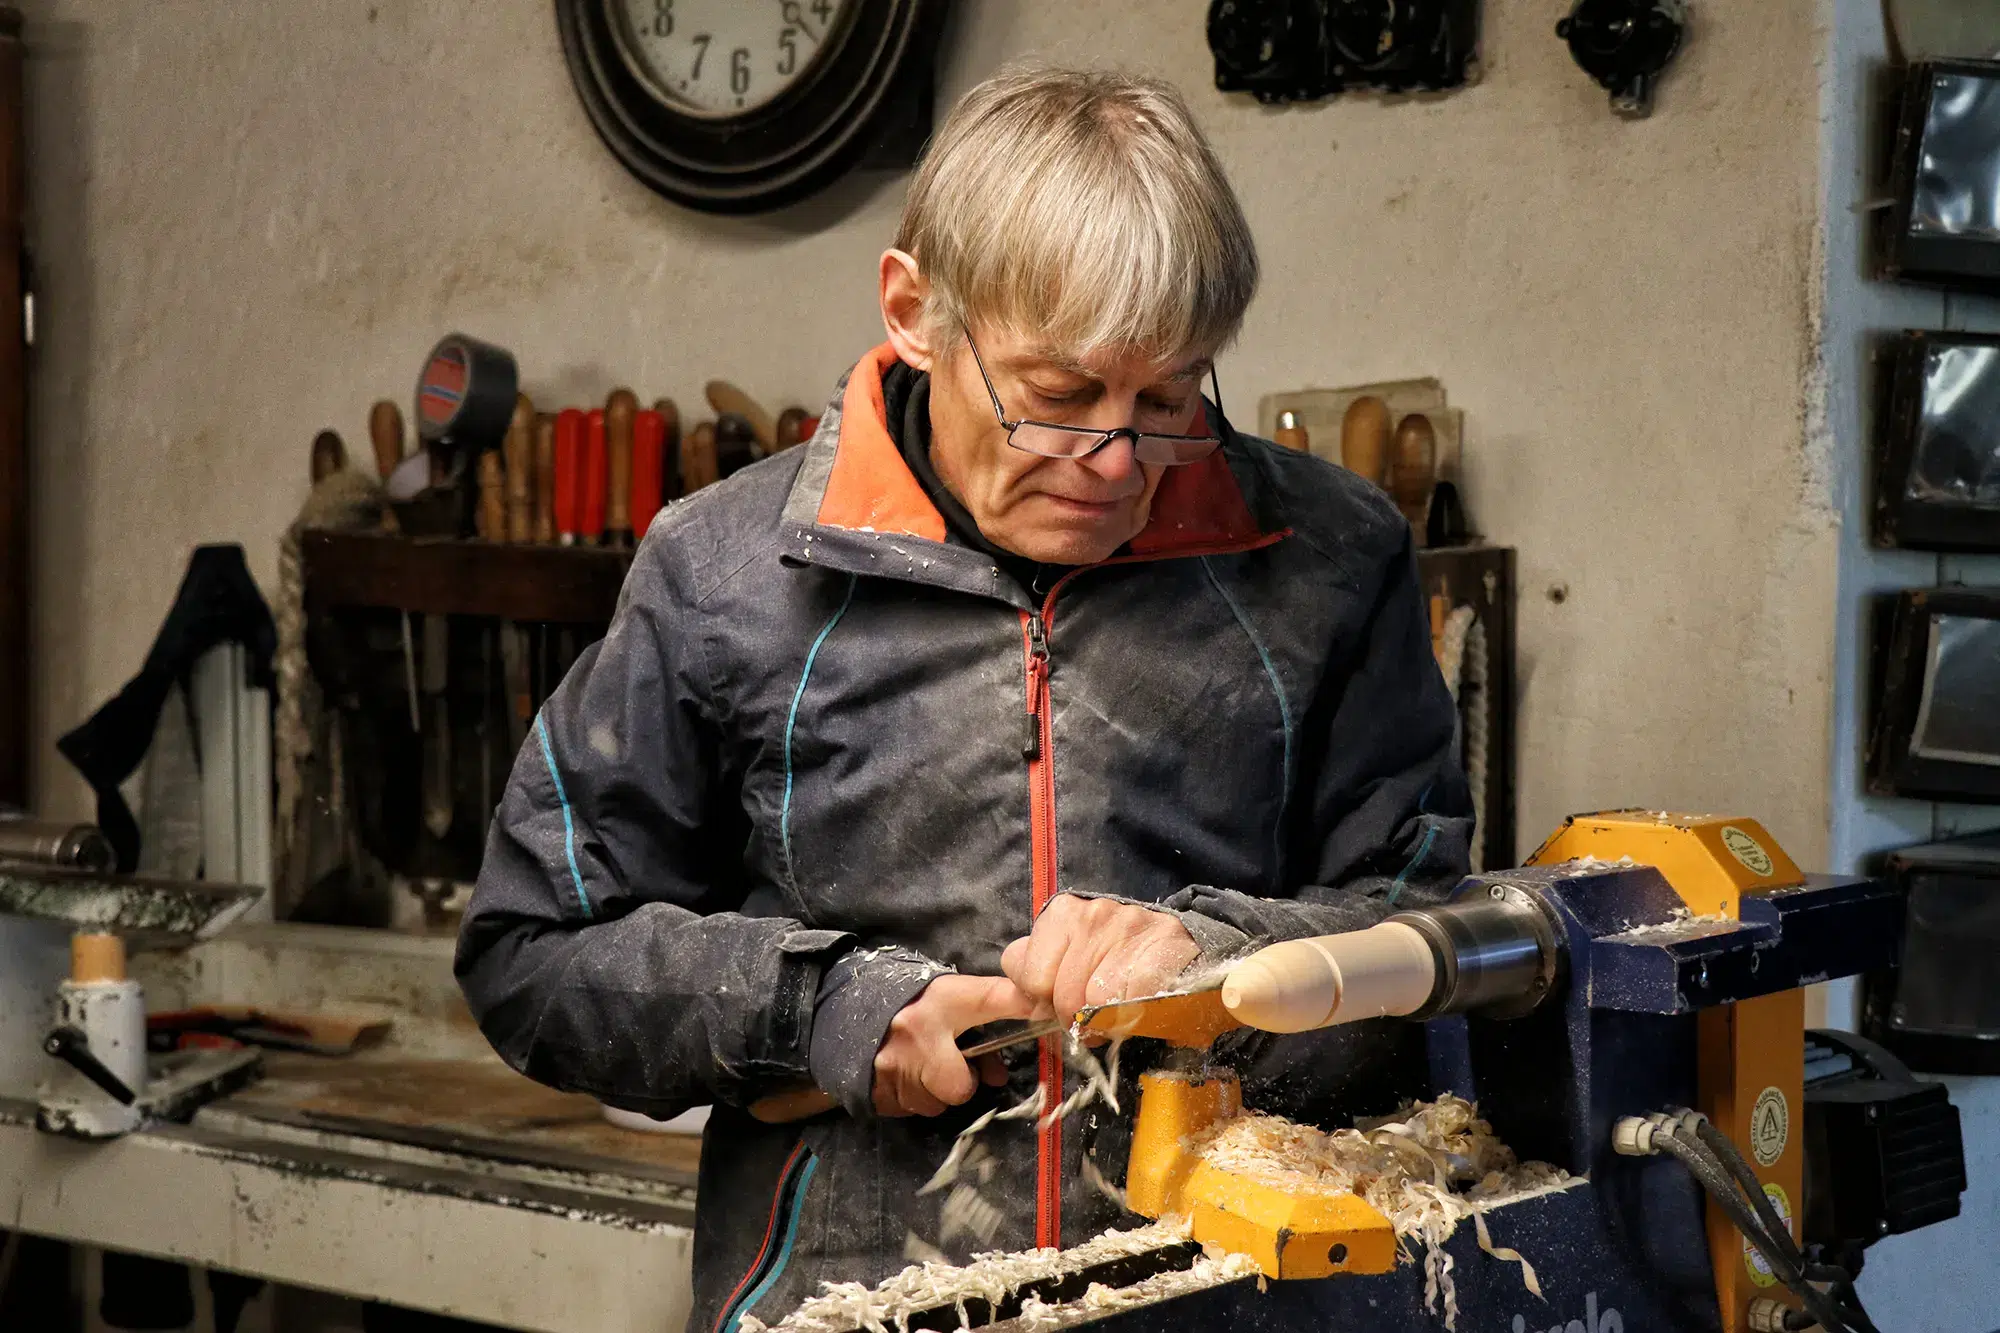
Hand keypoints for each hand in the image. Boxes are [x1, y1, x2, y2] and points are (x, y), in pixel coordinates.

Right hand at [873, 973, 1034, 1117]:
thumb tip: (1000, 1074)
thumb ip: (983, 1027)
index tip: (1045, 1012)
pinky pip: (908, 1110)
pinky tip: (904, 1077)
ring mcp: (892, 1065)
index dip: (1021, 1007)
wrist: (852, 1008)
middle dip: (958, 1084)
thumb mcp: (950, 998)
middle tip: (948, 1066)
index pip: (990, 1000)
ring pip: (933, 1103)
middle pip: (959, 1088)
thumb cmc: (913, 1006)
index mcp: (943, 1002)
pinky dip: (910, 1099)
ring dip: (933, 1093)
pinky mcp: (876, 1088)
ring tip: (922, 1068)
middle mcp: (917, 1033)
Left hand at [1000, 895, 1200, 1023]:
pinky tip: (1144, 1006)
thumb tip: (1005, 1001)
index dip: (1044, 999)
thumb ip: (1030, 979)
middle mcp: (1091, 913)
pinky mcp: (1163, 944)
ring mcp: (1128, 925)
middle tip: (1097, 1016)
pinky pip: (1131, 1001)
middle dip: (1078, 1019)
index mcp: (1061, 914)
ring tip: (1121, 1010)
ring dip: (1109, 1021)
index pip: (1028, 975)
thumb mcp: (1065, 965)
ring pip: (1095, 1004)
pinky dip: (1136, 1015)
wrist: (1185, 951)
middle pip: (1062, 997)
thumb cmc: (1116, 965)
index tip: (1062, 1001)